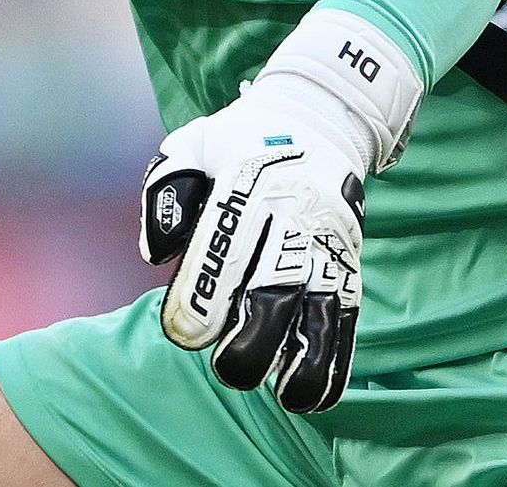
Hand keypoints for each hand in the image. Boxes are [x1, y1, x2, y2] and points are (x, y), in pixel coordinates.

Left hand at [141, 6, 417, 413]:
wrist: (321, 115)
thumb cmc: (240, 138)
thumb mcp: (192, 142)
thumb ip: (164, 190)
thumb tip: (156, 253)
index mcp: (246, 181)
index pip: (223, 246)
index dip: (202, 296)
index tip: (183, 331)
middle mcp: (292, 212)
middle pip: (276, 286)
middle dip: (251, 336)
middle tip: (227, 366)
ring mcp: (328, 237)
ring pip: (321, 305)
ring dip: (304, 356)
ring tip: (281, 392)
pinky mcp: (350, 257)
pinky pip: (349, 311)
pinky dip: (336, 355)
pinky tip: (315, 392)